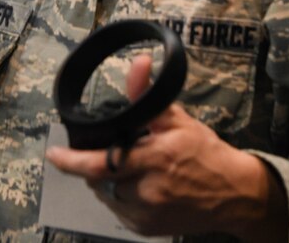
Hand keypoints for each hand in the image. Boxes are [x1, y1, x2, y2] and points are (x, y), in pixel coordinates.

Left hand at [45, 55, 286, 240]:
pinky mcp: (147, 229)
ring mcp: (147, 214)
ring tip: (126, 168)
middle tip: (102, 153)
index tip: (54, 153)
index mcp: (155, 158)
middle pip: (99, 180)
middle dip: (91, 166)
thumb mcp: (177, 119)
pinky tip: (135, 185)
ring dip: (106, 182)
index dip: (73, 160)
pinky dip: (119, 197)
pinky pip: (118, 212)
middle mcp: (149, 190)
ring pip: (106, 197)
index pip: (102, 163)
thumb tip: (138, 62)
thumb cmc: (205, 153)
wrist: (234, 194)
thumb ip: (147, 95)